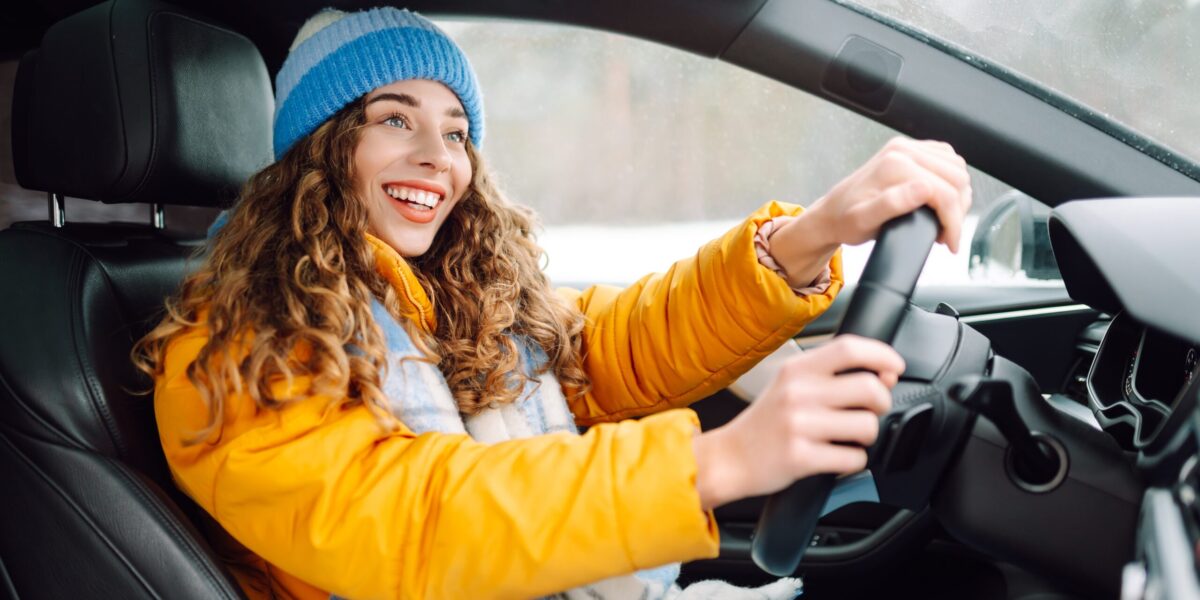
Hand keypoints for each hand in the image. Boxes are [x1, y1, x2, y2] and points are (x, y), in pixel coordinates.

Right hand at [692, 336, 904, 509]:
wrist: (730, 458)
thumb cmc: (766, 422)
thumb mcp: (790, 384)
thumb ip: (831, 375)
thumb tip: (885, 374)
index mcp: (797, 369)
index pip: (850, 348)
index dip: (882, 354)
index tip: (895, 367)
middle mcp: (797, 392)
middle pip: (869, 388)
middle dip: (882, 403)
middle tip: (869, 412)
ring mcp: (798, 425)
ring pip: (867, 426)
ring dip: (868, 437)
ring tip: (849, 439)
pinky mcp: (800, 457)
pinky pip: (853, 459)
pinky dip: (853, 462)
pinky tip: (836, 458)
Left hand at [768, 137, 973, 285]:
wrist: (831, 213)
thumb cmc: (845, 221)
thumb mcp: (864, 220)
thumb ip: (893, 204)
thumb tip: (924, 190)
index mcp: (895, 165)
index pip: (945, 191)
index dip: (954, 222)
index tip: (950, 243)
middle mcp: (903, 150)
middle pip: (956, 178)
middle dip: (958, 210)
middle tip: (948, 234)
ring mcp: (907, 147)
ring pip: (956, 168)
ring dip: (958, 196)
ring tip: (946, 220)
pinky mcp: (911, 151)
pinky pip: (947, 160)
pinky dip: (952, 181)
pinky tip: (943, 200)